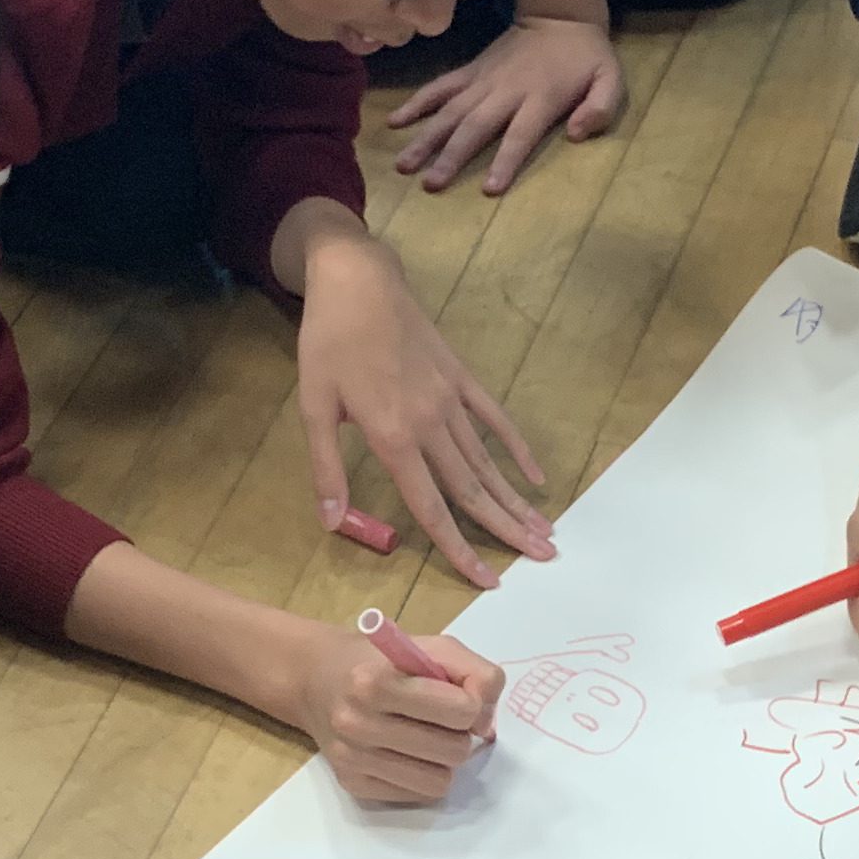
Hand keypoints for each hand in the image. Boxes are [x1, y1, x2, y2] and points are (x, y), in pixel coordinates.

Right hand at [292, 617, 501, 805]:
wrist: (315, 679)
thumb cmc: (381, 660)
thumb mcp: (431, 647)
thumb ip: (476, 673)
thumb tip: (486, 725)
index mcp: (376, 682)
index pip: (461, 710)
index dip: (472, 702)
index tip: (459, 696)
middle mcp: (358, 723)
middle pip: (454, 751)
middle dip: (458, 734)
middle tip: (440, 719)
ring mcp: (352, 758)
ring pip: (438, 781)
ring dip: (442, 760)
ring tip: (425, 736)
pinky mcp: (352, 784)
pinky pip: (417, 795)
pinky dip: (422, 775)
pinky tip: (406, 752)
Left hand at [294, 234, 551, 587]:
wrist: (358, 280)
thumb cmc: (329, 343)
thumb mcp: (313, 406)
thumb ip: (327, 468)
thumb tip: (332, 522)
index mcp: (393, 437)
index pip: (432, 506)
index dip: (459, 547)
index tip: (488, 578)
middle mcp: (431, 424)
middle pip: (473, 489)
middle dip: (507, 530)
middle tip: (543, 561)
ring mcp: (451, 399)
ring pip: (488, 461)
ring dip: (516, 500)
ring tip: (545, 532)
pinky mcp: (460, 378)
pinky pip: (494, 420)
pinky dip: (516, 449)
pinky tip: (534, 476)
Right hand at [387, 14, 624, 193]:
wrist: (560, 15)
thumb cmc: (587, 57)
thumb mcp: (611, 80)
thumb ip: (599, 108)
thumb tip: (577, 134)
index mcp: (540, 98)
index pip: (520, 135)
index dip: (505, 161)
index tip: (488, 188)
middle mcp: (506, 91)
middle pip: (475, 127)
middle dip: (452, 156)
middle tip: (430, 184)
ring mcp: (483, 80)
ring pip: (450, 111)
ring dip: (426, 138)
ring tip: (403, 165)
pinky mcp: (471, 71)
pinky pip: (440, 87)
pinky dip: (417, 103)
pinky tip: (394, 122)